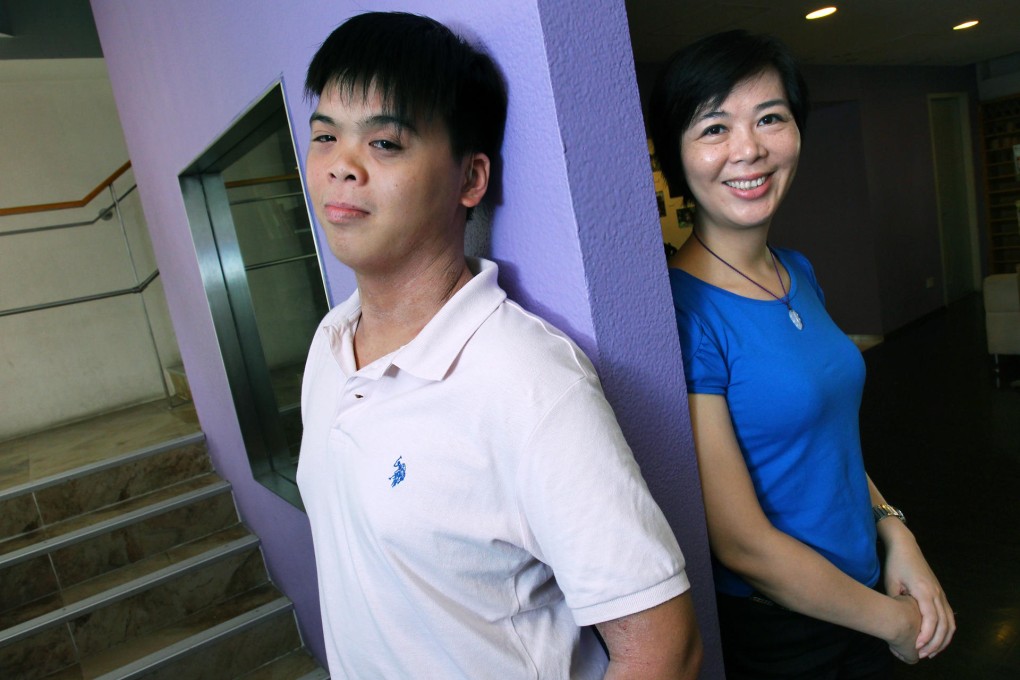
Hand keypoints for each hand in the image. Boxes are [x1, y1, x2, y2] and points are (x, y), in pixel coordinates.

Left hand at [883, 533, 955, 658]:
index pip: (931, 618)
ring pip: (950, 622)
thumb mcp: (891, 583)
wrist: (906, 546)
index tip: (918, 647)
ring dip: (943, 640)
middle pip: (944, 624)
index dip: (926, 635)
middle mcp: (937, 593)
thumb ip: (897, 602)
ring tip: (931, 652)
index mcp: (925, 590)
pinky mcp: (940, 594)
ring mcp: (941, 593)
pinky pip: (949, 616)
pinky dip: (946, 631)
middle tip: (923, 655)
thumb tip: (899, 622)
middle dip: (935, 643)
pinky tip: (937, 640)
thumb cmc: (895, 564)